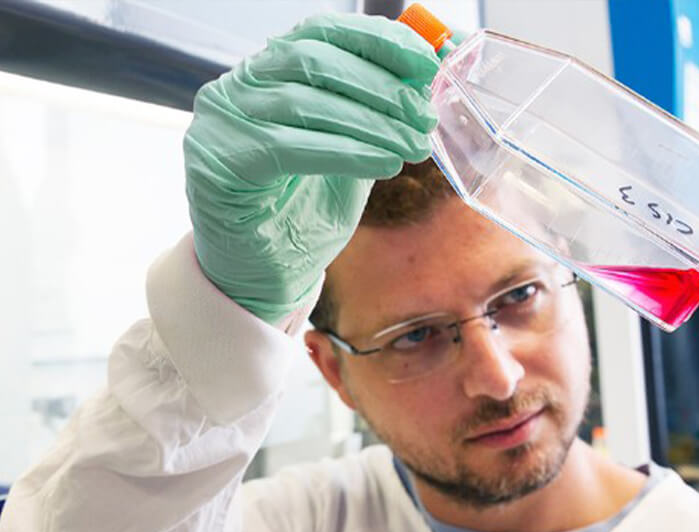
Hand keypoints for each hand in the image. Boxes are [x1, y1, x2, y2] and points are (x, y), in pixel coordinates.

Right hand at [183, 13, 439, 323]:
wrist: (262, 277)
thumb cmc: (303, 215)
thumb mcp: (350, 156)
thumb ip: (377, 119)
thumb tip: (426, 88)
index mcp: (269, 73)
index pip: (321, 32)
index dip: (377, 41)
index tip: (426, 63)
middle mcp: (239, 87)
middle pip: (313, 61)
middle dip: (380, 88)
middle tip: (424, 116)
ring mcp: (222, 120)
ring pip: (303, 103)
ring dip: (370, 123)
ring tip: (412, 145)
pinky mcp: (218, 160)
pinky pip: (287, 148)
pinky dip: (344, 153)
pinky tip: (383, 165)